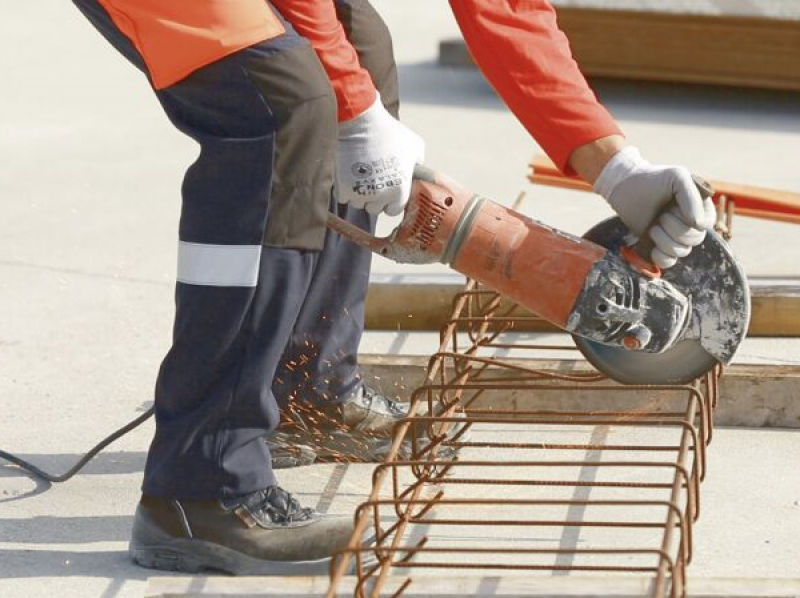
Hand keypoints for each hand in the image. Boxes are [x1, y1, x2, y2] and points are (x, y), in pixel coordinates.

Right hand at [336, 94, 424, 215]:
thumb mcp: (415, 146)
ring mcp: (361, 193)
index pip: (394, 210)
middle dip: (373, 197)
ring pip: (358, 203)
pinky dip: (344, 188)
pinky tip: (349, 172)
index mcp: (400, 190)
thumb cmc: (389, 132)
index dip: (390, 201)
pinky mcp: (343, 188)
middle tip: (372, 179)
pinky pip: (343, 197)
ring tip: (360, 172)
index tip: (386, 191)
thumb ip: (418, 165)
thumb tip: (417, 172)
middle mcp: (381, 196)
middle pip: (374, 209)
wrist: (362, 122)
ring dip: (358, 192)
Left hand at [593, 146, 715, 267]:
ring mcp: (676, 236)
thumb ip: (691, 197)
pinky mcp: (660, 246)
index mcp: (701, 207)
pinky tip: (652, 247)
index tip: (672, 208)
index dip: (688, 220)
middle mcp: (692, 223)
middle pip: (694, 239)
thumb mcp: (677, 178)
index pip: (705, 224)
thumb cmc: (652, 180)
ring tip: (652, 227)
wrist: (625, 187)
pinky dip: (660, 257)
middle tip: (660, 216)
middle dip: (673, 229)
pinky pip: (668, 262)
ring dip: (664, 241)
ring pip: (682, 251)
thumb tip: (698, 225)